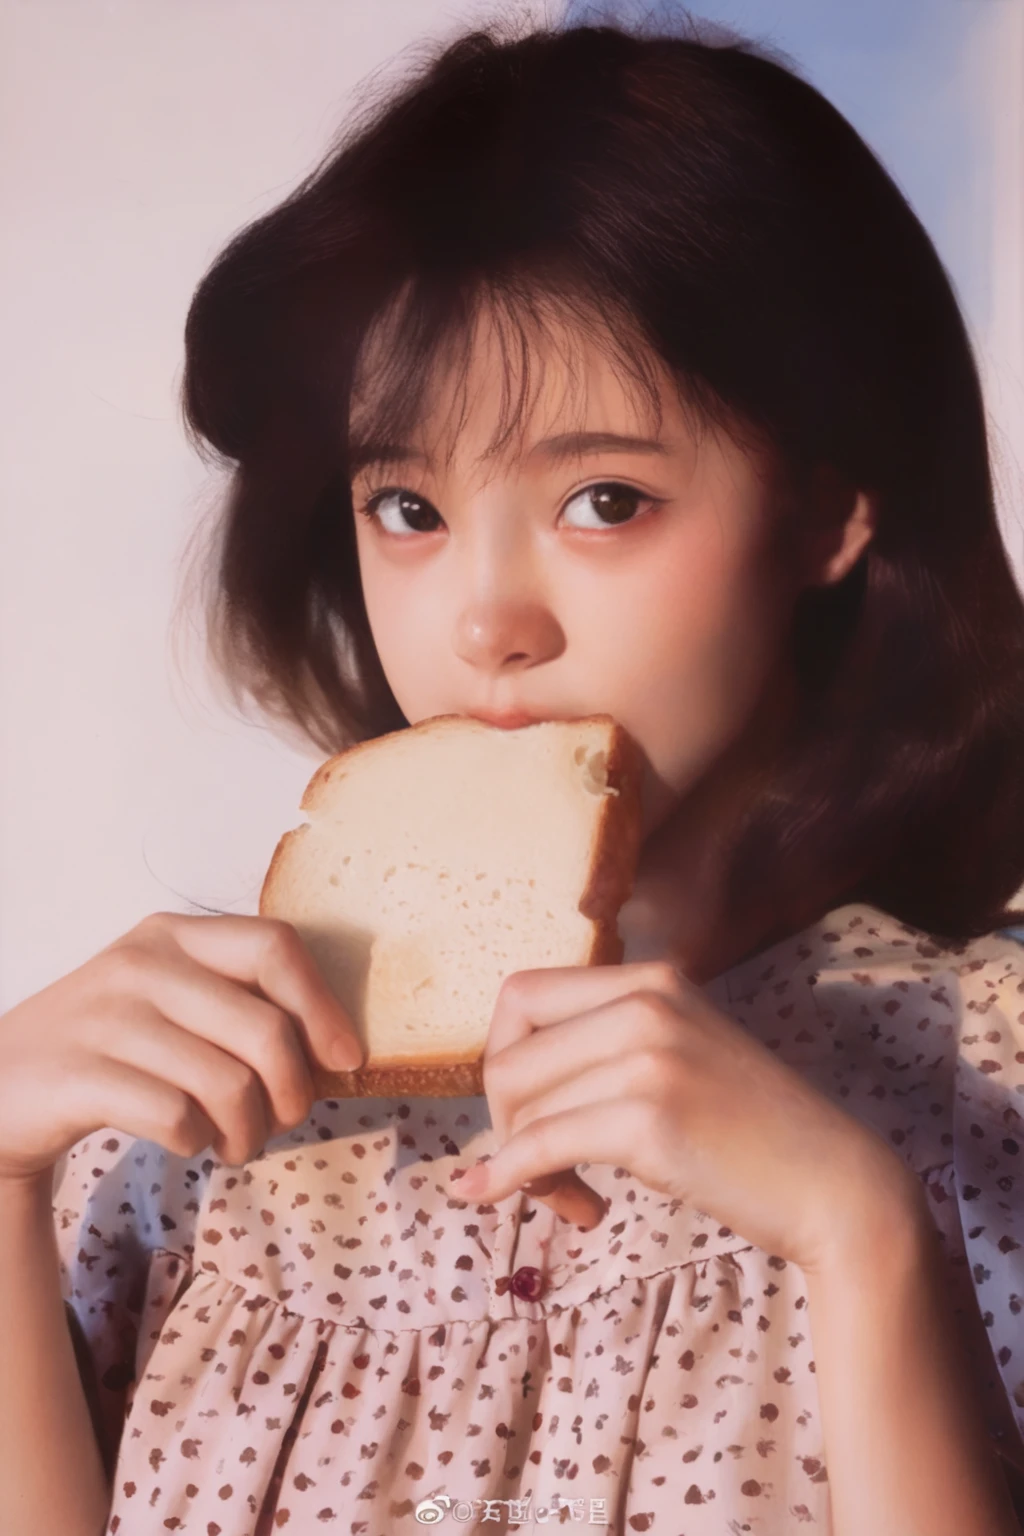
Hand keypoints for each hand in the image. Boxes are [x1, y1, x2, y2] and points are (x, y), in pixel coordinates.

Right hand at [0, 912, 363, 1185]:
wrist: (2, 1088)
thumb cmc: (112, 1048)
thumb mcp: (170, 1000)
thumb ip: (240, 1005)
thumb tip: (338, 1049)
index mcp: (175, 934)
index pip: (274, 946)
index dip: (322, 1006)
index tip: (345, 1059)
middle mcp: (141, 963)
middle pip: (266, 1029)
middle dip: (293, 1092)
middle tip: (283, 1120)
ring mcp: (105, 1017)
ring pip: (228, 1083)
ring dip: (247, 1131)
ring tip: (234, 1141)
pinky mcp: (77, 1075)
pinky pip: (177, 1117)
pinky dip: (196, 1141)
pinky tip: (184, 1139)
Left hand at [451, 960, 918, 1272]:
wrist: (834, 1184)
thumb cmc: (749, 1133)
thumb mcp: (679, 1055)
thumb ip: (607, 1045)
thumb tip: (499, 1078)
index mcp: (651, 980)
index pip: (520, 995)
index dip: (501, 1056)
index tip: (526, 1109)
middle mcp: (646, 1003)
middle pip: (507, 1055)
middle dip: (504, 1120)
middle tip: (544, 1169)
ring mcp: (649, 1057)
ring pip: (521, 1107)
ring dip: (523, 1164)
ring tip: (568, 1197)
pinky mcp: (650, 1119)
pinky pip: (539, 1146)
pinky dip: (509, 1177)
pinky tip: (503, 1197)